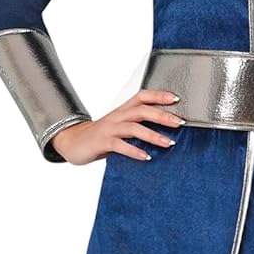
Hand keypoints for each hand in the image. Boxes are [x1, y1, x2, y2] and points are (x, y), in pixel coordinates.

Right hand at [51, 88, 183, 163]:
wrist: (73, 142)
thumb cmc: (102, 136)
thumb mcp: (121, 127)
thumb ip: (139, 127)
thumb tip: (166, 134)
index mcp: (123, 110)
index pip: (142, 96)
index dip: (159, 95)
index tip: (176, 99)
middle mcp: (117, 116)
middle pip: (141, 110)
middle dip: (162, 115)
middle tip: (179, 123)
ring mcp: (109, 129)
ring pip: (133, 127)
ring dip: (152, 135)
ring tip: (168, 143)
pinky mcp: (102, 142)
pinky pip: (119, 145)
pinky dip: (134, 151)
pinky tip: (146, 157)